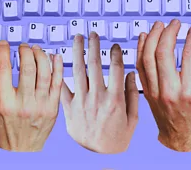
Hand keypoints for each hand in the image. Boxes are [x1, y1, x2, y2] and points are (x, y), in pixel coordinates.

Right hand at [0, 41, 62, 151]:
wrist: (21, 152)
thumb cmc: (4, 131)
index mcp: (4, 103)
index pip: (3, 69)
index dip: (3, 51)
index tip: (3, 43)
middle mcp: (23, 104)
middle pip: (27, 68)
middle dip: (25, 51)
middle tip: (23, 46)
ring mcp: (40, 106)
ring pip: (44, 72)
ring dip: (41, 55)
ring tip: (36, 49)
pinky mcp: (53, 108)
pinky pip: (57, 82)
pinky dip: (57, 66)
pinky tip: (54, 56)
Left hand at [60, 32, 138, 153]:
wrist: (97, 156)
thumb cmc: (116, 139)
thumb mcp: (132, 119)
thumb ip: (132, 95)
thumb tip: (131, 73)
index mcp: (115, 99)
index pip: (116, 68)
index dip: (115, 53)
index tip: (115, 45)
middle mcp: (97, 97)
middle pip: (95, 64)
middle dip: (94, 45)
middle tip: (93, 33)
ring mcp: (82, 101)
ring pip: (78, 70)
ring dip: (78, 51)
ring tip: (78, 38)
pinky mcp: (69, 108)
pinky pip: (63, 86)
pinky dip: (60, 71)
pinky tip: (59, 58)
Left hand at [136, 20, 190, 151]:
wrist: (181, 137)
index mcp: (190, 91)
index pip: (189, 55)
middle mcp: (170, 90)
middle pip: (163, 52)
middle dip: (169, 32)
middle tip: (175, 23)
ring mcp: (155, 91)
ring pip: (147, 57)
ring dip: (152, 37)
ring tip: (160, 25)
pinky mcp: (146, 91)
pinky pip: (140, 66)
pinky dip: (140, 49)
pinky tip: (145, 37)